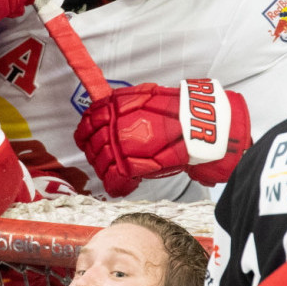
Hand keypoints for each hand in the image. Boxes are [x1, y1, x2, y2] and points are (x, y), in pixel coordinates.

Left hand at [73, 79, 250, 196]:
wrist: (200, 127)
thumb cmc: (182, 113)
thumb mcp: (150, 98)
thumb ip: (129, 107)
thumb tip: (115, 115)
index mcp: (117, 104)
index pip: (89, 120)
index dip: (86, 133)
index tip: (87, 139)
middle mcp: (115, 123)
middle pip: (93, 144)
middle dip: (98, 155)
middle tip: (107, 160)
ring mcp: (121, 144)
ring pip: (102, 163)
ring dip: (107, 171)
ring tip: (119, 174)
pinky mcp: (131, 164)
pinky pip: (114, 179)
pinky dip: (117, 186)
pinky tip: (125, 186)